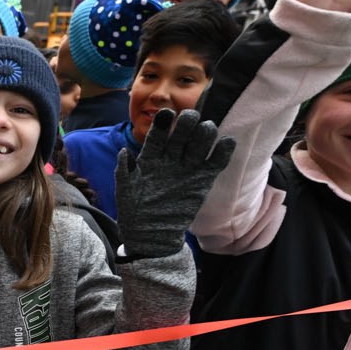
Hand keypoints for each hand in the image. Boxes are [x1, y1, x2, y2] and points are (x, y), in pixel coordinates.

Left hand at [114, 108, 236, 259]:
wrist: (151, 235)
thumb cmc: (133, 212)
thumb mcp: (124, 191)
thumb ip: (124, 171)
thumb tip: (124, 152)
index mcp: (150, 158)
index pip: (157, 136)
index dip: (162, 124)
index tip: (166, 114)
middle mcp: (170, 159)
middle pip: (181, 134)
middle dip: (187, 123)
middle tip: (191, 117)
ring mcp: (187, 168)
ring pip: (199, 143)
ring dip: (204, 133)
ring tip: (207, 128)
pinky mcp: (203, 180)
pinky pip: (216, 163)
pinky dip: (223, 152)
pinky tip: (226, 143)